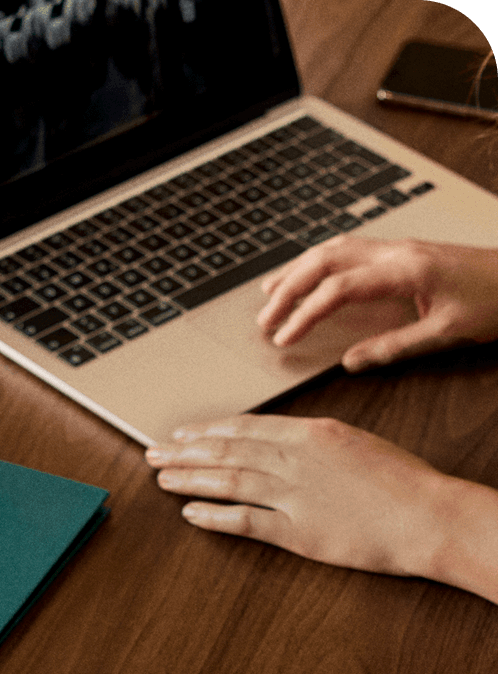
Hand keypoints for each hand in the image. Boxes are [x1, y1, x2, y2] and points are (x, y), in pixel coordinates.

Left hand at [146, 414, 462, 578]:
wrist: (428, 515)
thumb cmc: (400, 482)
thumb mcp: (355, 444)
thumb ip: (313, 444)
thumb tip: (279, 444)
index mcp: (311, 433)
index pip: (245, 428)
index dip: (207, 431)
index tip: (181, 434)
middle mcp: (296, 459)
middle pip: (227, 451)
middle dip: (185, 452)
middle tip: (154, 453)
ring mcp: (294, 494)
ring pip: (228, 480)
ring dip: (190, 479)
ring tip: (162, 479)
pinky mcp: (298, 531)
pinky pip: (245, 521)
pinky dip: (214, 515)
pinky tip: (190, 513)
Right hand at [257, 236, 497, 371]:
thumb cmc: (496, 301)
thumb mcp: (446, 334)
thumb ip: (393, 347)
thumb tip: (350, 362)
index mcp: (404, 270)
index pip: (337, 288)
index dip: (304, 314)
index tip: (284, 339)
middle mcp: (396, 251)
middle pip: (325, 261)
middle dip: (288, 289)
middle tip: (264, 320)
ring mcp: (398, 247)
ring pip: (333, 248)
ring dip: (297, 270)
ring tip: (270, 292)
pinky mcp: (403, 251)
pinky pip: (349, 249)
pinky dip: (319, 261)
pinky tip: (309, 273)